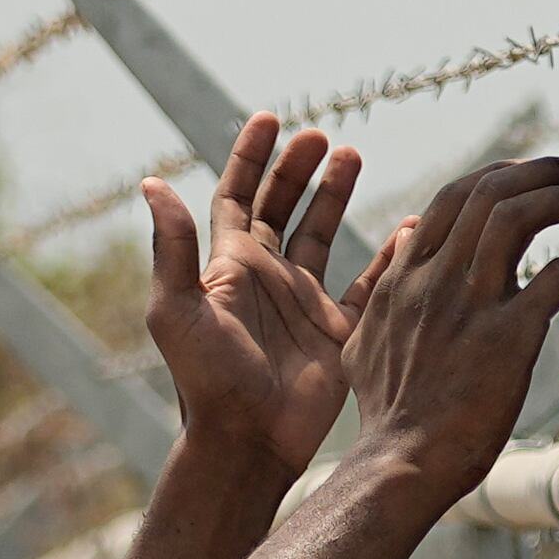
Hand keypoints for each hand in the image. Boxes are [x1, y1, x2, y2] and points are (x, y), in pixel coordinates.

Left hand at [139, 115, 365, 477]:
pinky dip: (387, 254)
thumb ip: (172, 246)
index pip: (237, 195)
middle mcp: (266, 277)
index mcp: (228, 265)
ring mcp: (303, 303)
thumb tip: (151, 182)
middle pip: (282, 206)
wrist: (248, 441)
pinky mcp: (337, 332)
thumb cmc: (207, 379)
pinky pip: (367, 284)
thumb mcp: (177, 308)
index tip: (270, 118)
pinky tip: (407, 227)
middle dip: (299, 167)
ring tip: (353, 155)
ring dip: (335, 195)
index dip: (250, 156)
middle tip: (324, 136)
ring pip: (322, 234)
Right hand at [337, 159, 558, 506]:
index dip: (504, 176)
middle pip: (492, 187)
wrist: (403, 463)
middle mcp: (435, 276)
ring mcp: (470, 302)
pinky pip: (558, 275)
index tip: (535, 184)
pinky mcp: (508, 336)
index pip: (457, 193)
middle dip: (544, 171)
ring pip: (520, 213)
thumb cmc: (389, 414)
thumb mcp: (364, 339)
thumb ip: (384, 286)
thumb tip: (404, 239)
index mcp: (406, 273)